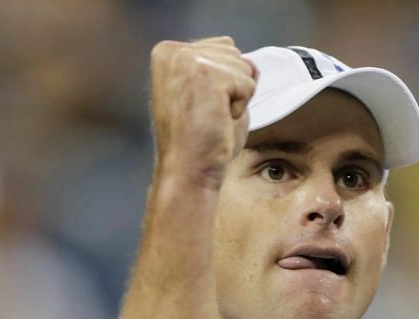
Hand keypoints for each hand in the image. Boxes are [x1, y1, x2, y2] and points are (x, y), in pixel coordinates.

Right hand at [149, 37, 257, 189]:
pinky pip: (248, 84)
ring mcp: (187, 60)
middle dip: (232, 87)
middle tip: (205, 114)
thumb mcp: (206, 92)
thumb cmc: (197, 140)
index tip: (199, 106)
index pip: (225, 48)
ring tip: (210, 117)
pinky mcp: (205, 74)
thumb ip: (220, 69)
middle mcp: (173, 52)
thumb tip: (250, 64)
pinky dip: (240, 108)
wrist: (186, 170)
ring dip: (236, 98)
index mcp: (168, 53)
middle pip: (236, 54)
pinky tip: (215, 120)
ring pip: (244, 67)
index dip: (224, 82)